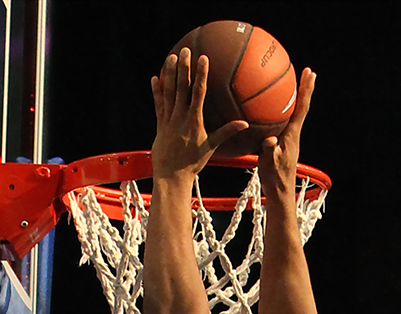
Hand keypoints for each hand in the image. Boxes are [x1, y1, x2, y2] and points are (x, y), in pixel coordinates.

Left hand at [151, 49, 247, 181]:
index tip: (203, 59)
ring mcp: (169, 120)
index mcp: (194, 121)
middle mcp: (180, 117)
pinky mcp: (160, 125)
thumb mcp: (211, 147)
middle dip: (184, 68)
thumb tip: (244, 124)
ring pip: (169, 92)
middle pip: (182, 87)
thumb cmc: (193, 163)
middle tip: (185, 51)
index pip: (199, 92)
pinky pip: (158, 104)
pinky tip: (155, 78)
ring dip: (170, 74)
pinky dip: (157, 91)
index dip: (201, 74)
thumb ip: (226, 132)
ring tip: (171, 57)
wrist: (172, 176)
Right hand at [258, 67, 315, 200]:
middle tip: (308, 72)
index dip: (306, 90)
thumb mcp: (269, 163)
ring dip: (295, 99)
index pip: (301, 108)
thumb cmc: (275, 178)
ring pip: (293, 114)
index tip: (310, 73)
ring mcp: (289, 140)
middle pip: (301, 106)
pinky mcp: (283, 145)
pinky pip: (283, 123)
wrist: (280, 193)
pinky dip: (281, 113)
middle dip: (305, 89)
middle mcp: (293, 134)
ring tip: (292, 85)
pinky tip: (272, 112)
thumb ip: (268, 150)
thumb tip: (270, 139)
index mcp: (291, 135)